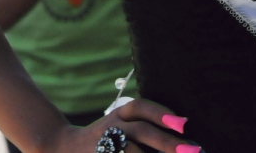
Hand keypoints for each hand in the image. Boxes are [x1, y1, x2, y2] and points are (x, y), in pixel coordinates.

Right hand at [54, 99, 197, 152]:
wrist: (64, 148)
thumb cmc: (106, 137)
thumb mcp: (121, 123)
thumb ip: (147, 128)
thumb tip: (184, 137)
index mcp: (119, 113)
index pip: (141, 108)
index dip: (161, 113)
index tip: (183, 123)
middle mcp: (112, 126)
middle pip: (141, 131)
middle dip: (167, 143)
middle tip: (191, 150)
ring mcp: (104, 145)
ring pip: (131, 151)